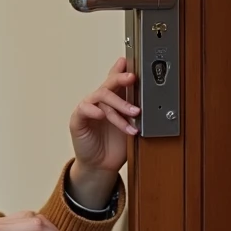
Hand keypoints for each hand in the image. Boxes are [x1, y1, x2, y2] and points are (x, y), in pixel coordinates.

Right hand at [67, 56, 136, 205]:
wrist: (101, 166)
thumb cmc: (116, 145)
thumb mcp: (132, 126)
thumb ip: (138, 111)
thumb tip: (152, 99)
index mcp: (113, 100)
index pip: (116, 79)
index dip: (123, 69)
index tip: (133, 64)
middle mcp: (100, 102)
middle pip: (109, 83)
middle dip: (122, 79)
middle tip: (133, 79)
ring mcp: (88, 109)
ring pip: (101, 96)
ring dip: (119, 104)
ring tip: (133, 114)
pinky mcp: (78, 120)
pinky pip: (84, 109)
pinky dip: (93, 110)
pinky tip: (102, 114)